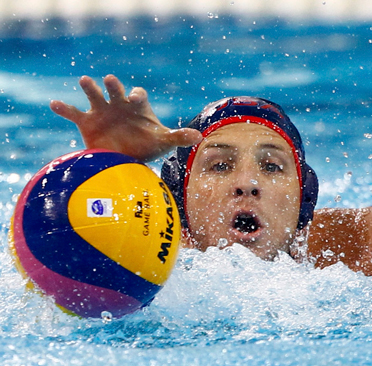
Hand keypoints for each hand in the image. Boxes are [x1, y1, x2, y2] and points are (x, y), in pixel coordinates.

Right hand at [50, 75, 202, 161]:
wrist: (124, 159)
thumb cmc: (146, 146)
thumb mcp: (162, 142)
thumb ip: (178, 137)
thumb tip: (198, 136)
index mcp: (137, 106)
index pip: (138, 95)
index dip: (136, 95)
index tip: (134, 99)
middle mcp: (118, 104)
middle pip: (115, 90)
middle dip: (113, 85)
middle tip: (110, 80)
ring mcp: (101, 111)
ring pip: (94, 95)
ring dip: (90, 88)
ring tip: (85, 81)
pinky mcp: (86, 122)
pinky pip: (73, 113)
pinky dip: (63, 108)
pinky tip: (54, 104)